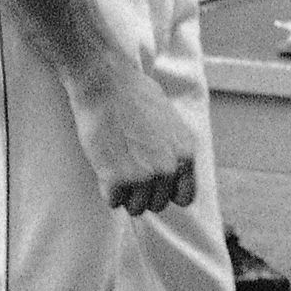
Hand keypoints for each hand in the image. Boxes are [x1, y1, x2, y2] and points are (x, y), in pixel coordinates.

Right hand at [64, 56, 200, 216]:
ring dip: (124, 193)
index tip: (153, 183)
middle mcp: (169, 169)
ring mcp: (144, 176)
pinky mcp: (118, 179)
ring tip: (116, 164)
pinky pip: (114, 201)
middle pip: (157, 204)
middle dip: (142, 191)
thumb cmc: (134, 94)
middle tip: (127, 165)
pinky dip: (106, 189)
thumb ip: (173, 148)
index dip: (167, 192)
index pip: (186, 197)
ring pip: (135, 208)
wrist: (106, 83)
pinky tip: (104, 165)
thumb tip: (171, 167)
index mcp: (186, 154)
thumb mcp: (169, 121)